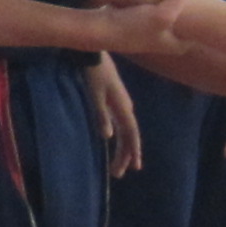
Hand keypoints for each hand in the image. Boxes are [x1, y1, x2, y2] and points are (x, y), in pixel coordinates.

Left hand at [88, 58, 141, 177]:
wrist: (93, 53)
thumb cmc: (93, 73)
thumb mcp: (95, 94)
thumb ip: (101, 115)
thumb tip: (108, 137)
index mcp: (123, 107)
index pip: (131, 134)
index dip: (132, 151)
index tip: (132, 167)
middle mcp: (125, 107)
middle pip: (129, 135)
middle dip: (126, 155)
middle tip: (118, 173)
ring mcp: (121, 104)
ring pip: (126, 130)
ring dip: (123, 147)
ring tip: (119, 164)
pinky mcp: (115, 100)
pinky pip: (121, 123)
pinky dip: (120, 135)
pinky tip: (114, 141)